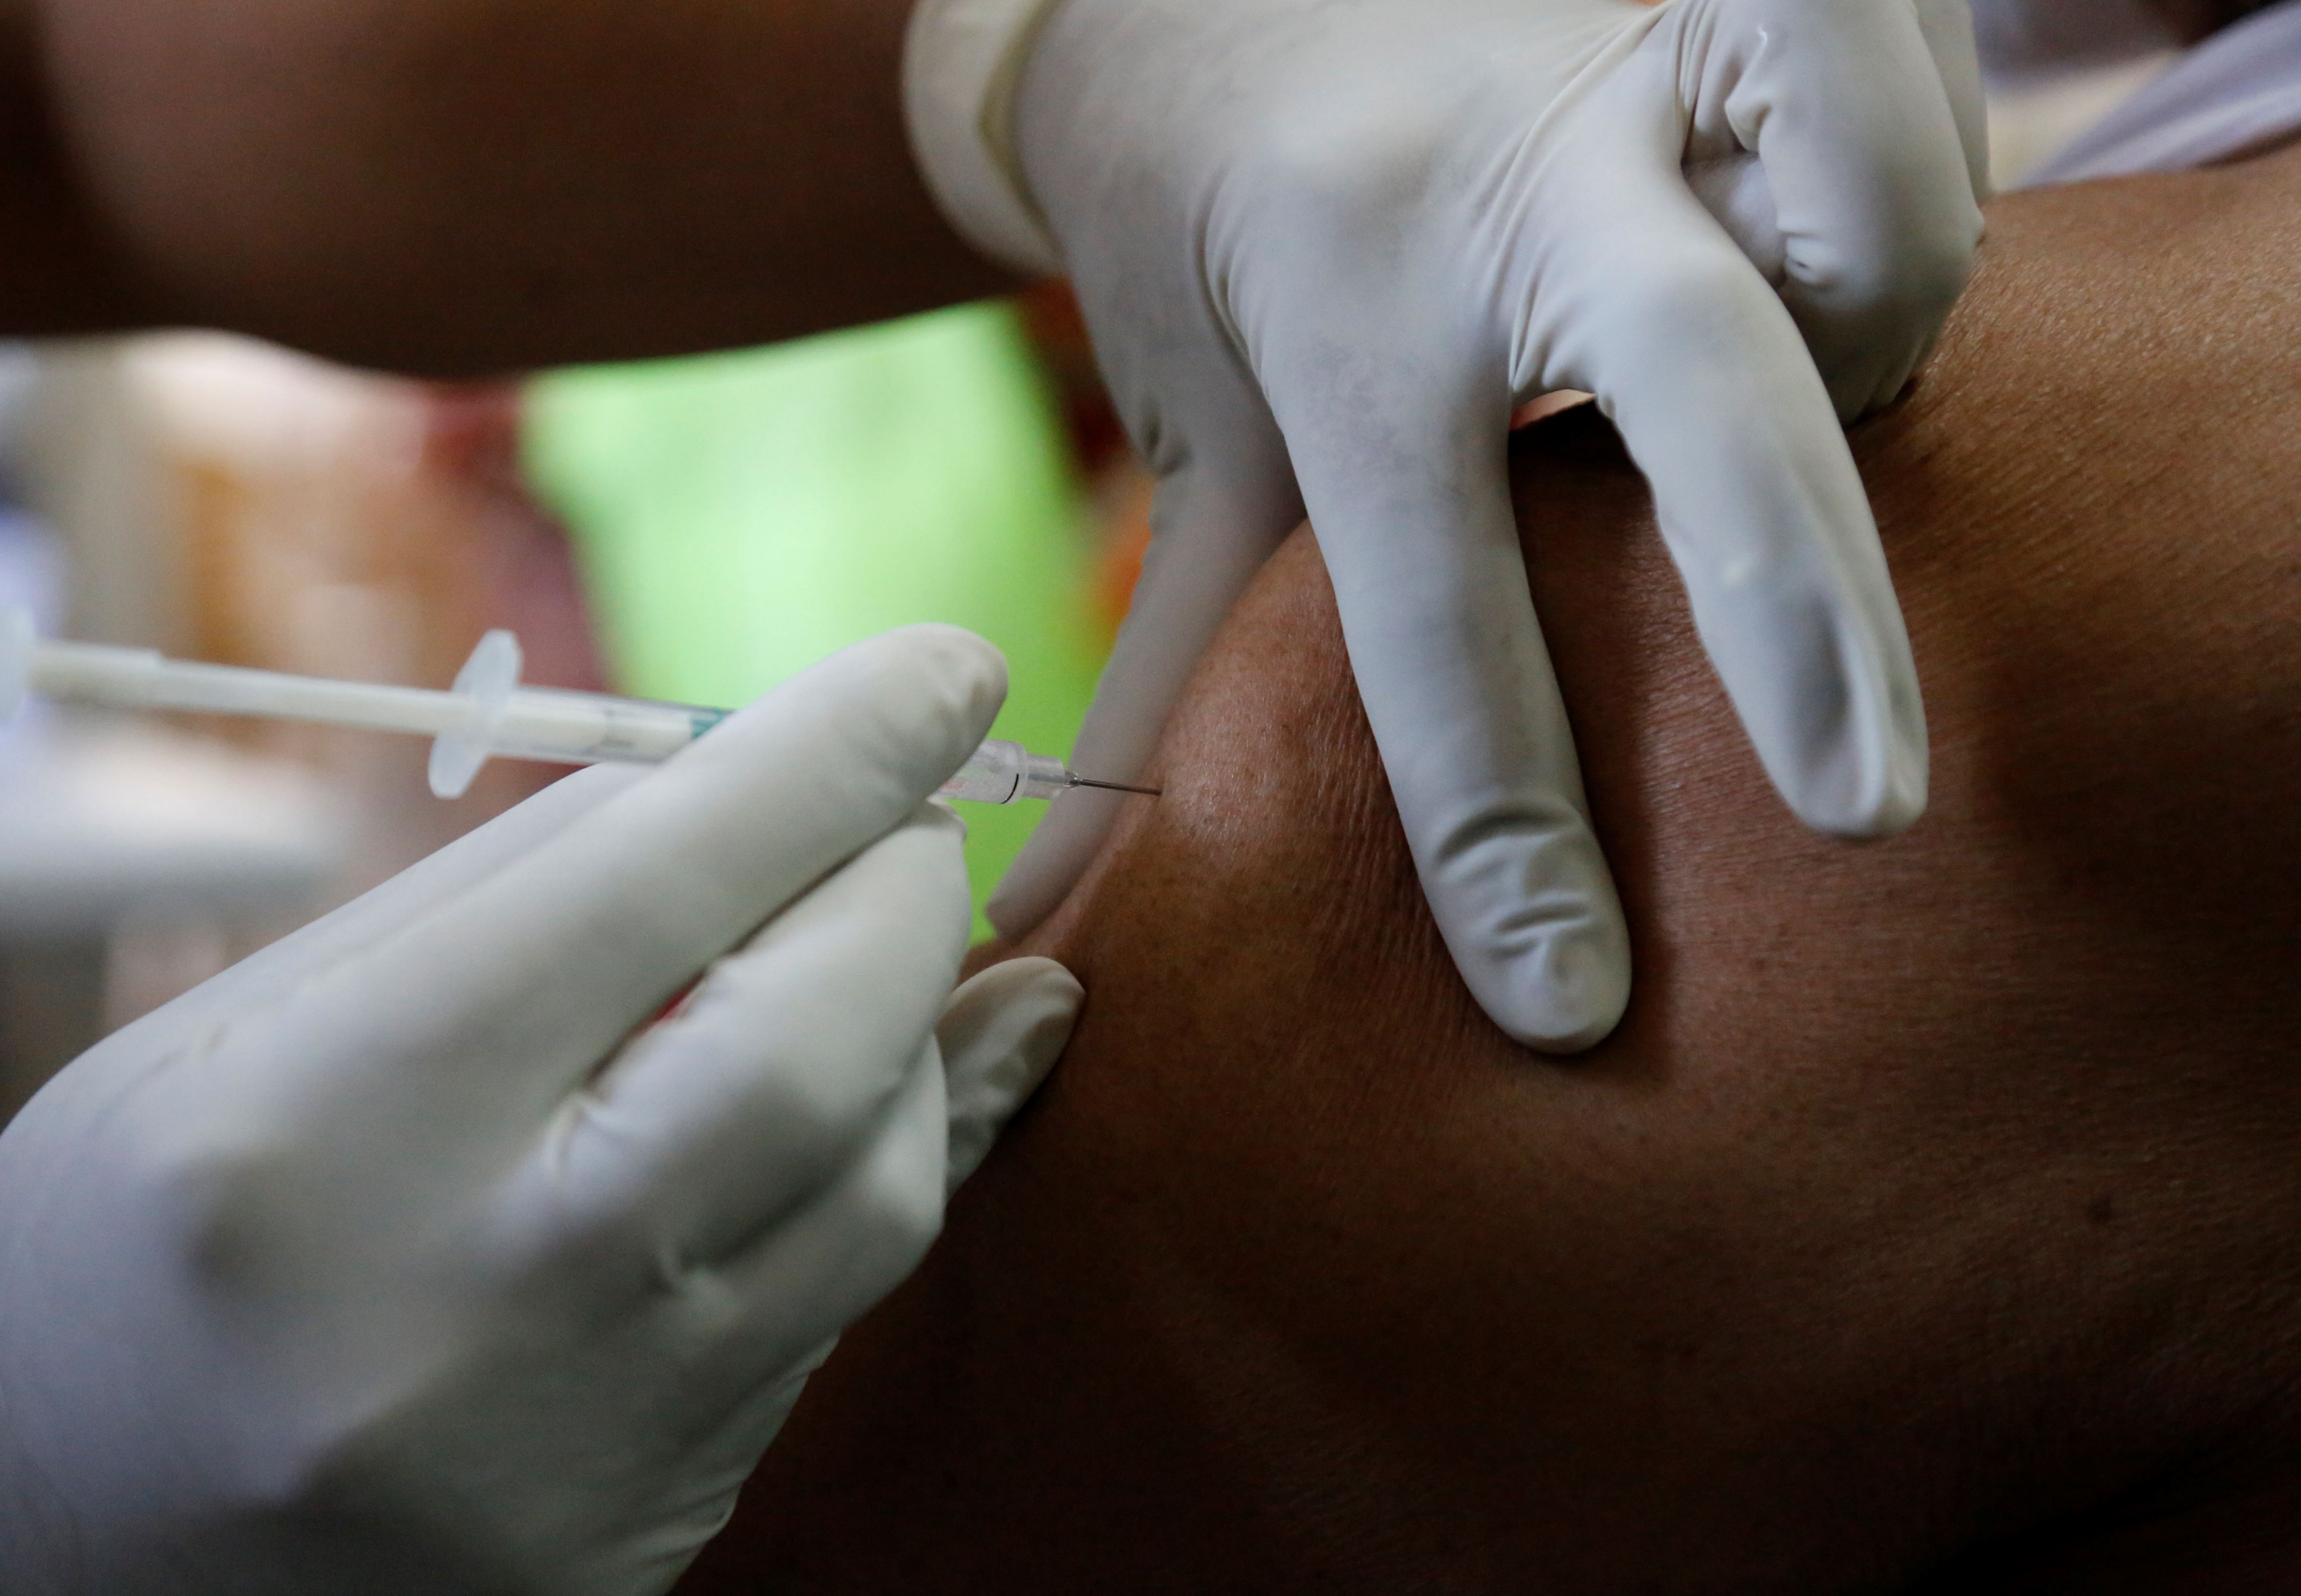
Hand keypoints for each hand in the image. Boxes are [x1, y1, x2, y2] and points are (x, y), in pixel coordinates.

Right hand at [0, 628, 1082, 1595]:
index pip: (652, 889)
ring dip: (911, 1035)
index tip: (945, 670)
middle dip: (904, 894)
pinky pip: (844, 1307)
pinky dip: (893, 1161)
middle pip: (813, 1051)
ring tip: (851, 960)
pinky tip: (900, 1079)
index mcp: (333, 1128)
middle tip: (906, 821)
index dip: (834, 753)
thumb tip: (732, 775)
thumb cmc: (118, 1262)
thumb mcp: (238, 1037)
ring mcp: (585, 1441)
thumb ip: (500, 897)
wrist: (53, 1575)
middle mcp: (482, 1296)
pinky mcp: (649, 1524)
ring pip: (875, 1191)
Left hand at [983, 0, 1986, 1051]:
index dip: (1499, 829)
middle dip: (1798, 612)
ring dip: (1873, 369)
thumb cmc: (1201, 225)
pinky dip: (1912, 216)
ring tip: (1805, 426)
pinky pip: (1926, 119)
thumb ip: (1171, 661)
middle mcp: (1502, 180)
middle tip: (1864, 809)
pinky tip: (1829, 273)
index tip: (1566, 1003)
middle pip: (1707, 391)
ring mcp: (1644, 64)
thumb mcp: (1190, 433)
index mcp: (1339, 303)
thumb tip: (1057, 894)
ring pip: (1877, 238)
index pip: (1433, 609)